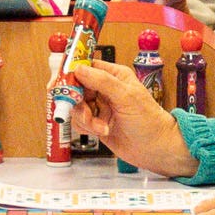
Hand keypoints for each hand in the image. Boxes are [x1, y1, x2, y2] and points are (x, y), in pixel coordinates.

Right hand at [65, 61, 195, 177]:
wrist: (155, 149)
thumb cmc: (149, 121)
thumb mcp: (126, 97)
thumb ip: (102, 81)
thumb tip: (79, 69)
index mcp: (115, 75)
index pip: (87, 66)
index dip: (71, 71)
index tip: (59, 81)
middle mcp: (105, 89)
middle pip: (76, 87)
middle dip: (76, 101)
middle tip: (80, 109)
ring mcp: (100, 107)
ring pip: (76, 107)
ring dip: (85, 118)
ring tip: (101, 126)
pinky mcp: (96, 123)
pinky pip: (79, 122)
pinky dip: (87, 128)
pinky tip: (102, 132)